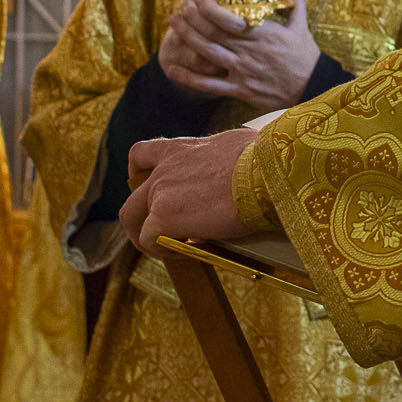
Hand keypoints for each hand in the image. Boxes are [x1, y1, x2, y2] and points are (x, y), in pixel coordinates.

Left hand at [120, 129, 259, 255]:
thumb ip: (224, 161)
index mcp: (184, 148)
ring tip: (170, 250)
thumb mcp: (238, 149)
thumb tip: (243, 173)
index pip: (144, 154)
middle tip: (160, 235)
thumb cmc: (267, 160)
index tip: (147, 187)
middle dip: (140, 218)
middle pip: (133, 196)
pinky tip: (187, 254)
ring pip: (132, 219)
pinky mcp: (164, 215)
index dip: (139, 174)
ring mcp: (161, 191)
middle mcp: (166, 166)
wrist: (269, 171)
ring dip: (146, 238)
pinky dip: (164, 250)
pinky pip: (151, 240)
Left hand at [160, 0, 319, 113]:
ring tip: (174, 23)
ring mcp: (242, 71)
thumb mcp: (302, 23)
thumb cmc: (306, 55)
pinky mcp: (239, 89)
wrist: (312, 88)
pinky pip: (210, 85)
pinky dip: (189, 78)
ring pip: (208, 54)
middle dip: (193, 18)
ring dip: (188, 38)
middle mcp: (249, 52)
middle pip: (214, 34)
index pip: (231, 20)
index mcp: (263, 34)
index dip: (211, 8)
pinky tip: (173, 69)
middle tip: (181, 6)